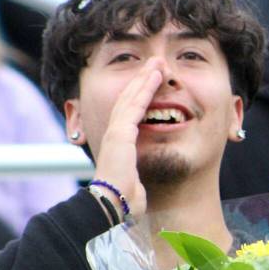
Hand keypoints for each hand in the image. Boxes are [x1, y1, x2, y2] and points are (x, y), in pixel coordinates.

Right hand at [91, 59, 164, 217]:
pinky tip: (155, 77)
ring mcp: (116, 132)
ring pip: (131, 98)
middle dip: (143, 80)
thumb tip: (140, 186)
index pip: (131, 113)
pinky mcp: (120, 134)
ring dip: (145, 78)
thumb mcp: (134, 184)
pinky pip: (135, 106)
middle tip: (155, 63)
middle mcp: (115, 134)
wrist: (110, 206)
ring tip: (157, 63)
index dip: (141, 95)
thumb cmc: (123, 201)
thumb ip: (137, 178)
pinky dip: (145, 89)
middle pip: (129, 99)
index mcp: (119, 144)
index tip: (153, 81)